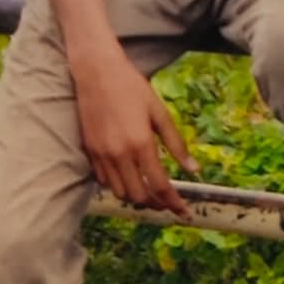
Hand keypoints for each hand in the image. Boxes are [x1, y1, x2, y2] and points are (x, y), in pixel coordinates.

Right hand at [73, 45, 198, 215]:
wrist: (96, 71)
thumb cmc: (131, 87)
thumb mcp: (159, 111)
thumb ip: (176, 142)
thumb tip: (194, 169)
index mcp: (141, 143)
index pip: (160, 185)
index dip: (174, 203)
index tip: (184, 213)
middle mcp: (119, 154)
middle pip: (139, 196)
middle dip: (156, 204)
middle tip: (169, 202)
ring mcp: (101, 154)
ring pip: (120, 192)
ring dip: (136, 197)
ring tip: (150, 191)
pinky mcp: (89, 151)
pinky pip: (104, 181)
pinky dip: (118, 185)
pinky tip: (129, 177)